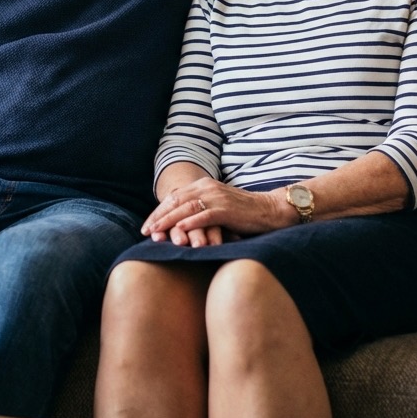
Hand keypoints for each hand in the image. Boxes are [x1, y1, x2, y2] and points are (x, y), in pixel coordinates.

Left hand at [143, 177, 282, 243]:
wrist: (270, 210)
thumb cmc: (243, 213)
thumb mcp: (217, 207)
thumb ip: (199, 210)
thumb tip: (177, 225)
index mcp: (203, 184)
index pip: (174, 197)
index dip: (158, 211)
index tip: (147, 226)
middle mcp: (207, 187)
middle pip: (175, 201)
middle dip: (158, 217)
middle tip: (146, 231)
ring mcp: (217, 197)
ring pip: (186, 208)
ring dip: (169, 221)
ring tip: (156, 233)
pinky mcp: (227, 209)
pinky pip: (204, 215)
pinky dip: (190, 223)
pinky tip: (179, 231)